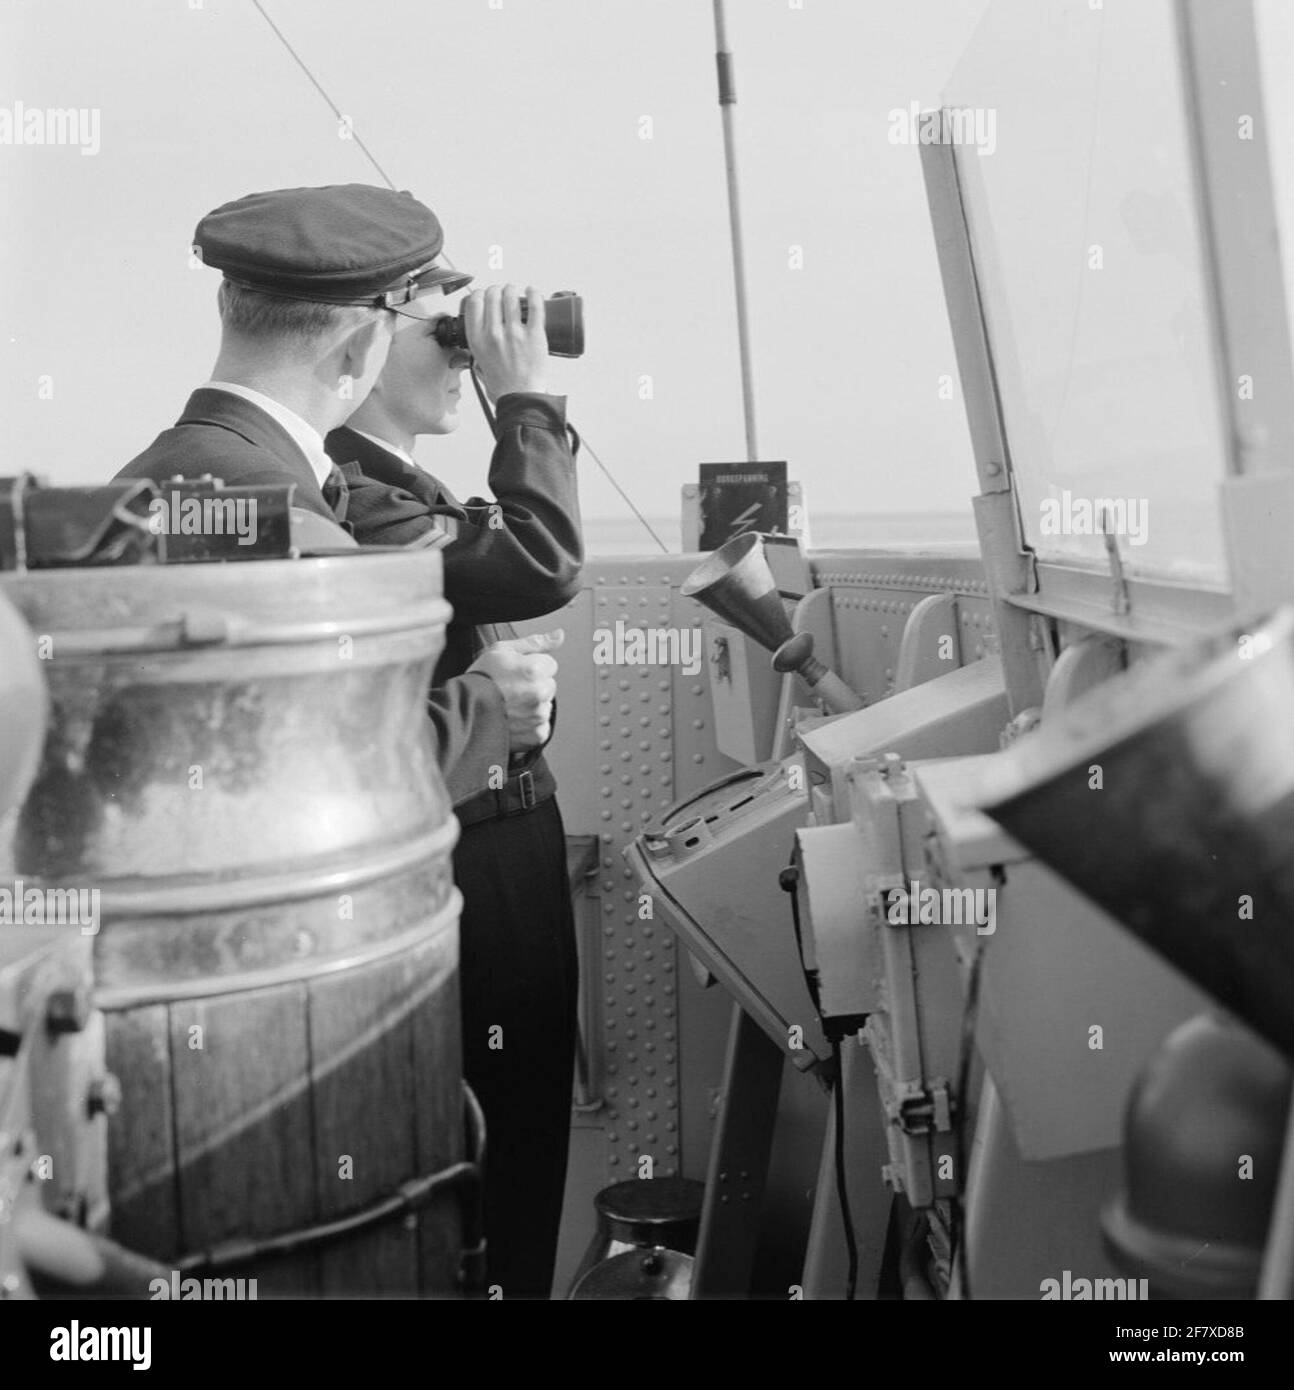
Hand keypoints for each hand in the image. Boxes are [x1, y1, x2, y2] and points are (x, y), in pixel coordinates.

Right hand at [462, 284, 548, 398]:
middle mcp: (493, 333)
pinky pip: (535, 306)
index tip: (485, 295)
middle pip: (492, 295)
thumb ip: (477, 352)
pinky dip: (534, 294)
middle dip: (497, 290)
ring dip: (512, 290)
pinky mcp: (534, 335)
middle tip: (503, 293)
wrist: (521, 398)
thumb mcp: (479, 365)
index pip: (474, 303)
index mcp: (477, 339)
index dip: (480, 293)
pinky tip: (532, 291)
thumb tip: (478, 345)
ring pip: (511, 297)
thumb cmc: (502, 386)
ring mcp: (514, 333)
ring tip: (515, 292)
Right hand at [467, 628, 562, 753]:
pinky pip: (542, 726)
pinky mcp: (536, 734)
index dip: (532, 667)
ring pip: (545, 706)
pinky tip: (513, 718)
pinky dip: (530, 725)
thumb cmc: (479, 679)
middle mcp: (539, 693)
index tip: (515, 673)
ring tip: (509, 705)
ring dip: (532, 705)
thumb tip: (559, 635)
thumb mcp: (502, 650)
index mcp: (534, 670)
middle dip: (535, 686)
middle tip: (510, 689)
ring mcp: (538, 715)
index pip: (550, 665)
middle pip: (549, 685)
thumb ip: (536, 642)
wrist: (462, 712)